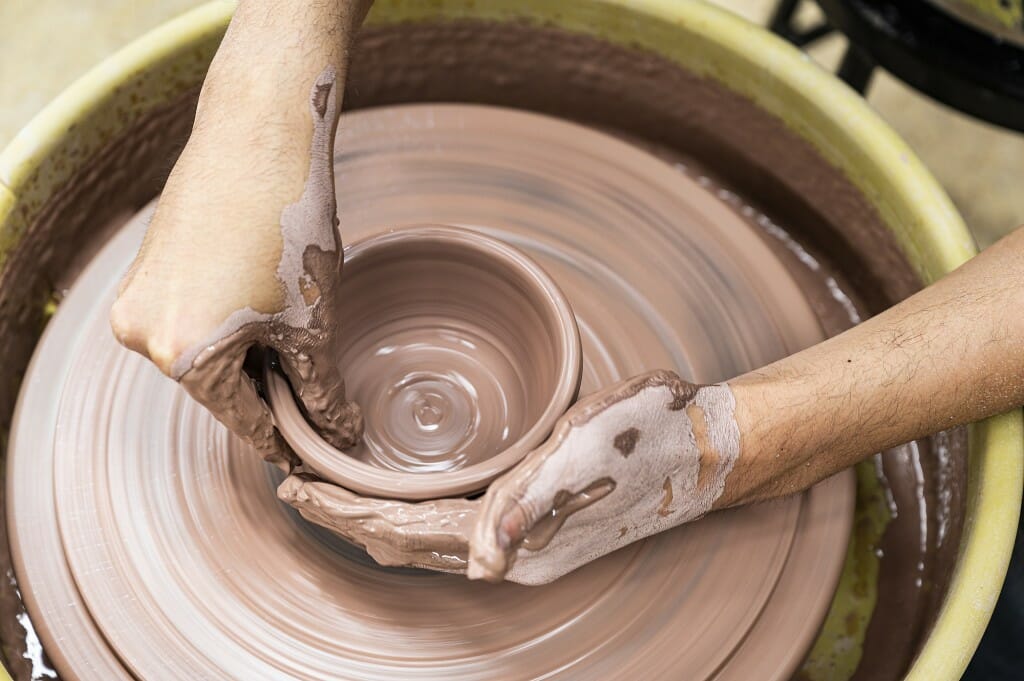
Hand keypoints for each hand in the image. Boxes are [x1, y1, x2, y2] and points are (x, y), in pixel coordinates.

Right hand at [110, 0, 370, 465]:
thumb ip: (321, 388)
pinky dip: (232, 325)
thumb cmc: (288, 227)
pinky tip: (267, 309)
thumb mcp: (312, 320)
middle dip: (272, 394)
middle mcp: (144, 334)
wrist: (259, 139)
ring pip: (208, 353)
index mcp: (182, 355)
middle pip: (222, 388)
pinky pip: (193, 318)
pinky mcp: (148, 270)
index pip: (244, 420)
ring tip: (297, 342)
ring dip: (253, 357)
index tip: (317, 454)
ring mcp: (139, 298)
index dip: (287, 440)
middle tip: (321, 402)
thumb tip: (338, 433)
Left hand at [279, 370, 737, 585]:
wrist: (703, 448)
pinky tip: (403, 509)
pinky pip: (454, 529)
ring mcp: (525, 538)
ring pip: (425, 539)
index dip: (347, 512)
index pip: (406, 530)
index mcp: (517, 535)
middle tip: (295, 490)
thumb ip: (528, 505)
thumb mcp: (583, 457)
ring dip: (374, 521)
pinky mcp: (536, 520)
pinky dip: (411, 520)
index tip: (297, 489)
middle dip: (348, 519)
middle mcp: (514, 547)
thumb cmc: (645, 438)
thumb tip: (484, 565)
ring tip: (332, 501)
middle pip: (405, 541)